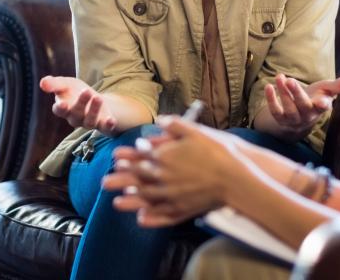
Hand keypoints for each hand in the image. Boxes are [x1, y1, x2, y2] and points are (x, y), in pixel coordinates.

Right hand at [39, 75, 117, 134]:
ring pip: (89, 121)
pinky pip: (104, 127)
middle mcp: (75, 118)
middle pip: (76, 114)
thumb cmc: (75, 91)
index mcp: (64, 108)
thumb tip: (42, 83)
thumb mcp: (66, 84)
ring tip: (98, 98)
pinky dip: (108, 125)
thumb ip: (55, 84)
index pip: (59, 110)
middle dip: (81, 104)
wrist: (94, 99)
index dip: (60, 108)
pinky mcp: (102, 124)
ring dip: (93, 111)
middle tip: (86, 91)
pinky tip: (111, 120)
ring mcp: (89, 122)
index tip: (62, 103)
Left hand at [103, 117, 246, 226]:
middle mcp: (165, 176)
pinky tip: (141, 219)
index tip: (115, 159)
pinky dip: (150, 218)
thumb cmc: (217, 152)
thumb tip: (160, 120)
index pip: (141, 157)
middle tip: (105, 183)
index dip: (127, 158)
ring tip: (116, 203)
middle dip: (120, 180)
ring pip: (145, 198)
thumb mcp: (196, 131)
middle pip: (137, 179)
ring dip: (130, 200)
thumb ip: (175, 125)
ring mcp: (172, 195)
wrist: (235, 177)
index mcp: (166, 156)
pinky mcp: (183, 209)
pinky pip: (162, 214)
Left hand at [264, 74, 339, 133]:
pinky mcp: (281, 119)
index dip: (323, 104)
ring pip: (289, 109)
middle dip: (297, 94)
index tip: (322, 101)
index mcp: (320, 108)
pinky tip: (268, 87)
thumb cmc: (315, 98)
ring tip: (279, 77)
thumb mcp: (326, 91)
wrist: (300, 116)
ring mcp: (294, 119)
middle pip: (303, 106)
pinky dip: (271, 100)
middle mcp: (308, 116)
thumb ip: (337, 86)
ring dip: (283, 94)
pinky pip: (275, 112)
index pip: (323, 108)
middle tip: (290, 80)